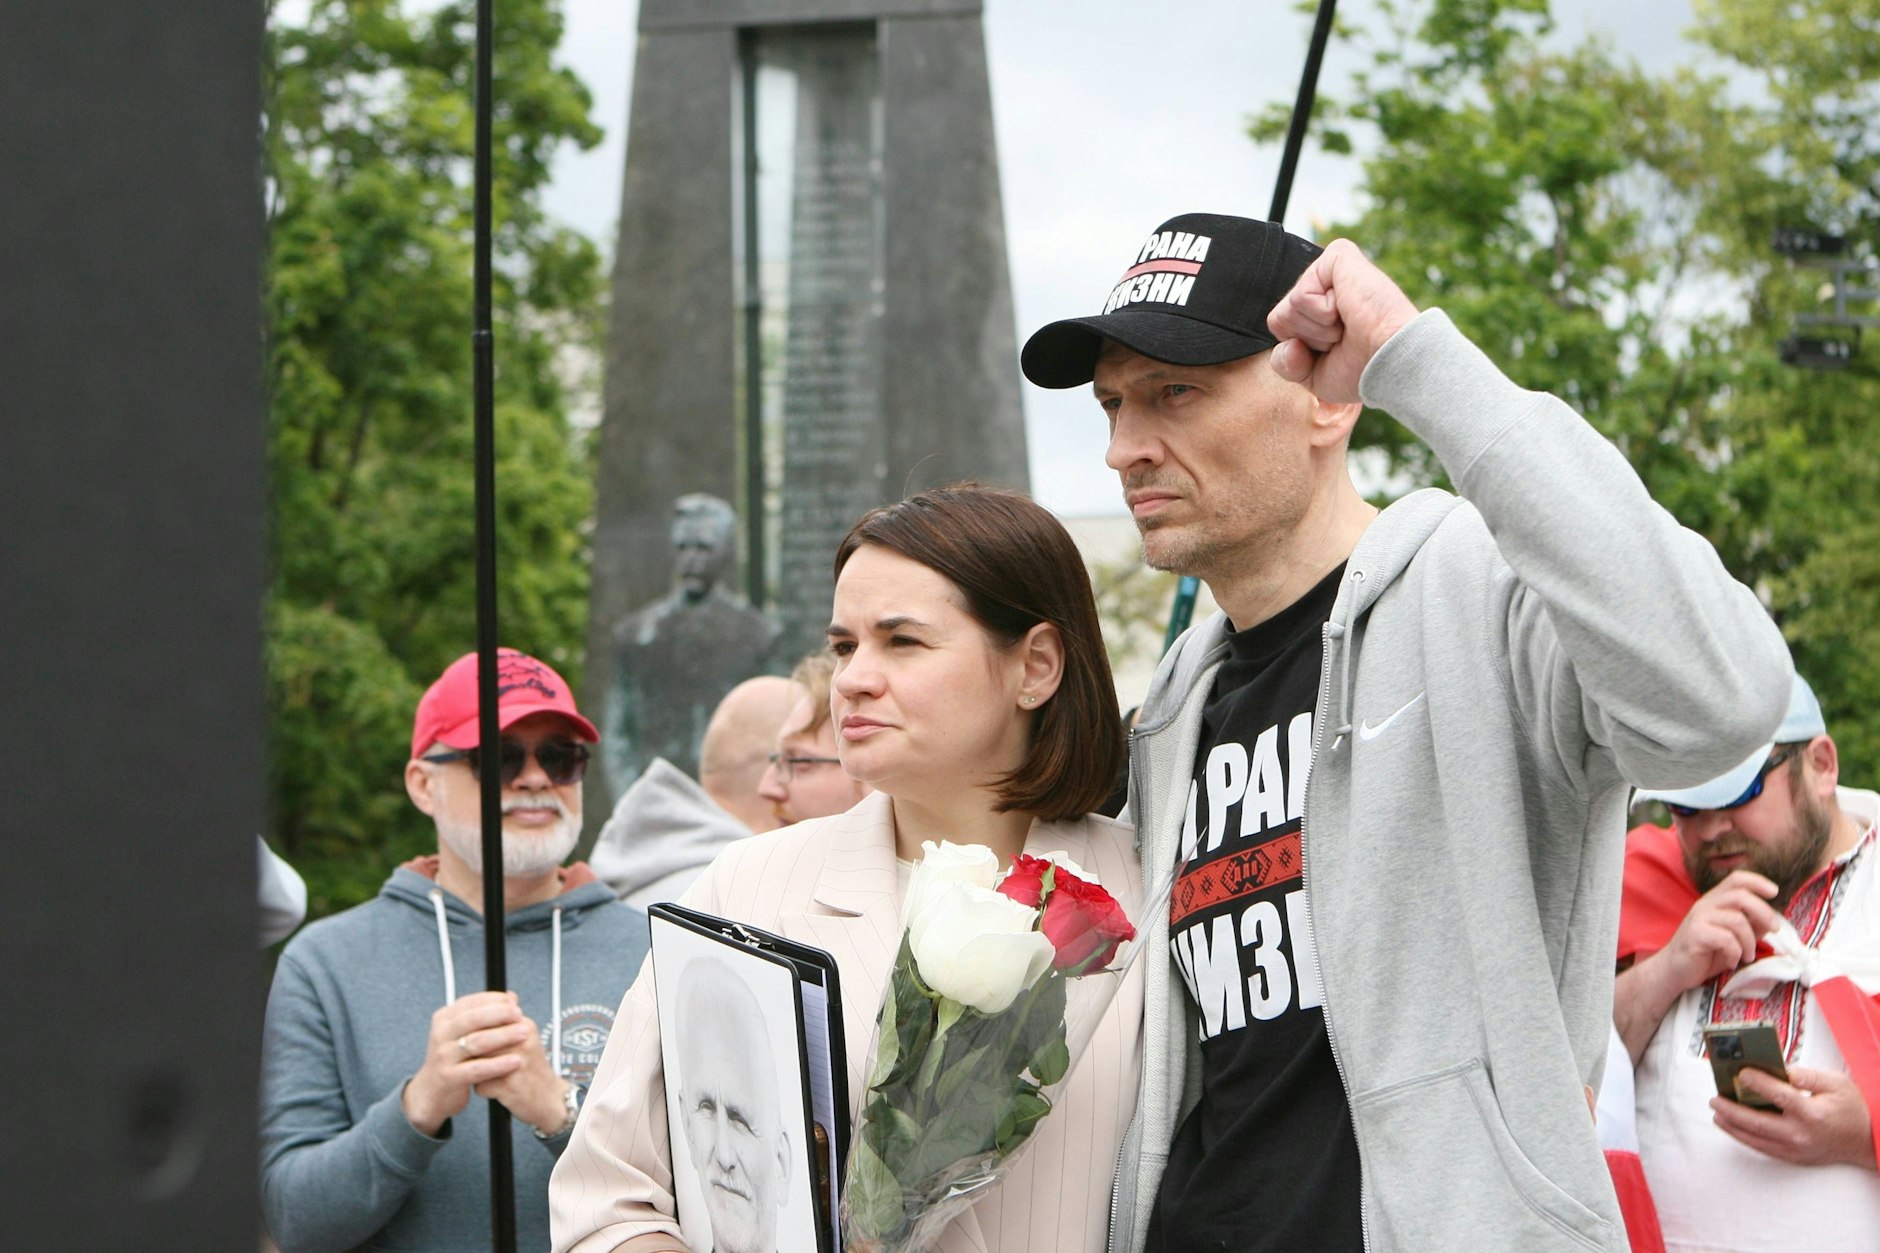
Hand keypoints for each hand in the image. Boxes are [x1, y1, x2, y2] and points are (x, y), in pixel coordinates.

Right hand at [401, 991, 531, 1135]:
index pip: (470, 1002)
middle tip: (520, 1014)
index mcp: (444, 1018)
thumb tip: (512, 997)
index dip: (494, 1000)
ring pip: (476, 1042)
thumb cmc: (454, 1058)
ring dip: (504, 1036)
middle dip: (500, 1014)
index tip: (513, 1002)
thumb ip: (485, 1015)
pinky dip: (498, 1064)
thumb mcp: (465, 1033)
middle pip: (473, 1019)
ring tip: (524, 1034)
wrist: (433, 1092)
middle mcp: (441, 1034)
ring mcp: (443, 1056)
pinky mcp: (448, 1077)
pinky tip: (515, 1061)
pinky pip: (477, 1069)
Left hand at [472, 1010, 571, 1134]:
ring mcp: (517, 1063)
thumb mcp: (525, 1038)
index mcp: (524, 1025)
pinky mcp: (511, 1085)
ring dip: (476, 1070)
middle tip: (478, 1060)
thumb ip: (507, 1021)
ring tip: (489, 1074)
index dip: (474, 1032)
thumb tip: (498, 998)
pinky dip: (484, 1090)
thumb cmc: (531, 1068)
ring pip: (476, 1062)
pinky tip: (497, 1089)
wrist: (550, 1098)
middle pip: (478, 1040)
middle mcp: (522, 1041)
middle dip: (472, 1053)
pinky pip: (481, 1085)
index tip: (474, 1041)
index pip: (487, 1019)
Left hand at [1265, 239, 1419, 403]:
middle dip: (1308, 339)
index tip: (1337, 350)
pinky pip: (1300, 296)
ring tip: (1349, 323)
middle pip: (1279, 318)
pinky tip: (1348, 310)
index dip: (1301, 351)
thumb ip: (1287, 363)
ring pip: (1288, 309)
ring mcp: (1330, 268)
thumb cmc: (1364, 370)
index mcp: (1319, 309)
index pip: (1279, 328)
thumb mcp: (1314, 376)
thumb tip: (1288, 344)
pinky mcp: (1337, 256)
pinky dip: (1321, 314)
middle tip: (1345, 336)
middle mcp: (1323, 285)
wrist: (1392, 363)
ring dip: (1318, 330)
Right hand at [1651, 869, 1783, 993]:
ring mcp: (1699, 918)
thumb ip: (1751, 926)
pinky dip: (1736, 953)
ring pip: (1738, 920)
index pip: (1736, 879)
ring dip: (1750, 942)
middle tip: (1774, 930)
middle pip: (1741, 895)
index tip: (1775, 892)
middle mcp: (1706, 904)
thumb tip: (1771, 921)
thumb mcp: (1734, 937)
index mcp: (1715, 900)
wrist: (1676, 970)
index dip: (1758, 882)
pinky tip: (1731, 961)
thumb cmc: (1707, 953)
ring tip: (1748, 956)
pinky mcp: (1696, 934)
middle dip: (1763, 912)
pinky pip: (1727, 939)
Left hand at [1712, 1066, 1877, 1168]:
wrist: (1868, 1141)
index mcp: (1812, 1113)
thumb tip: (1779, 1069)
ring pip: (1755, 1139)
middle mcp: (1801, 1134)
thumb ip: (1806, 1075)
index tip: (1741, 1072)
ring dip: (1732, 1126)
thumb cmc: (1852, 1108)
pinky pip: (1762, 1148)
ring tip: (1717, 1112)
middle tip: (1715, 1098)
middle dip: (1731, 1110)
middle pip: (1757, 1122)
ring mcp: (1796, 1149)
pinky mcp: (1794, 1157)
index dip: (1757, 1082)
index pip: (1778, 1096)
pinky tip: (1732, 1126)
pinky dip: (1744, 1137)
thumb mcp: (1836, 1083)